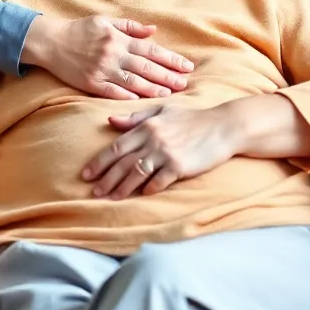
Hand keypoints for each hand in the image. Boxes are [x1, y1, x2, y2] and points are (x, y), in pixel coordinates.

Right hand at [22, 15, 193, 100]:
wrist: (50, 41)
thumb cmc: (80, 30)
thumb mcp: (105, 21)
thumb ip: (130, 27)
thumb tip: (153, 30)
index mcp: (119, 39)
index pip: (151, 50)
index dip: (170, 59)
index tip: (186, 66)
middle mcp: (113, 54)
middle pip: (146, 67)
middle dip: (168, 76)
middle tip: (185, 83)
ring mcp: (102, 70)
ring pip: (133, 82)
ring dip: (153, 89)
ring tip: (169, 94)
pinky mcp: (90, 83)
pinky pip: (112, 92)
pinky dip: (127, 97)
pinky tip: (141, 101)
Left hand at [82, 104, 237, 197]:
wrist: (223, 126)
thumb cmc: (193, 118)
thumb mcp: (163, 111)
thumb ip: (136, 117)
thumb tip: (110, 121)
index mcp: (146, 125)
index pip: (116, 147)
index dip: (99, 162)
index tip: (86, 174)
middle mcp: (153, 139)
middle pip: (122, 163)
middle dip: (106, 179)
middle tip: (94, 192)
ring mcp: (166, 153)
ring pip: (136, 173)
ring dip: (122, 188)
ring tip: (110, 198)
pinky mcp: (179, 166)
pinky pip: (158, 181)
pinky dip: (148, 189)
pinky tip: (141, 195)